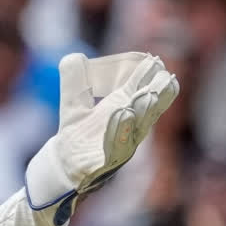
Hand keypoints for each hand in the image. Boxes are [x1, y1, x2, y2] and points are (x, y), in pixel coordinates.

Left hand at [25, 52, 178, 225]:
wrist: (60, 168)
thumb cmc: (75, 135)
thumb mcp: (72, 104)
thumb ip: (74, 80)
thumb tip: (74, 56)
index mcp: (123, 110)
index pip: (140, 91)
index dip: (148, 78)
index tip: (156, 62)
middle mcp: (127, 130)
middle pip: (146, 112)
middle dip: (156, 96)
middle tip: (165, 78)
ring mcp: (118, 149)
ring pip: (135, 132)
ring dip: (142, 114)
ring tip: (144, 97)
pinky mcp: (103, 166)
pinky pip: (114, 151)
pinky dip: (119, 134)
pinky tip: (123, 117)